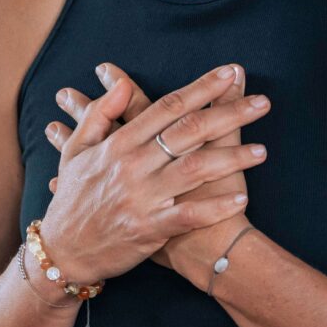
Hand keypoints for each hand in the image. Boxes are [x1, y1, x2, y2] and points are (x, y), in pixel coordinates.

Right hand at [36, 64, 268, 284]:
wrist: (63, 252)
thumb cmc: (71, 199)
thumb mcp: (75, 152)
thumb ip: (98, 116)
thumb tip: (119, 85)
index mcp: (118, 144)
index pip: (167, 107)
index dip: (202, 88)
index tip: (230, 74)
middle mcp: (132, 166)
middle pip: (189, 131)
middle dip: (230, 114)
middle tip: (262, 103)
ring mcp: (142, 197)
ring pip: (194, 169)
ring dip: (232, 159)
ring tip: (262, 151)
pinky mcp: (149, 229)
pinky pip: (189, 215)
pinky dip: (216, 208)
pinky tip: (241, 198)